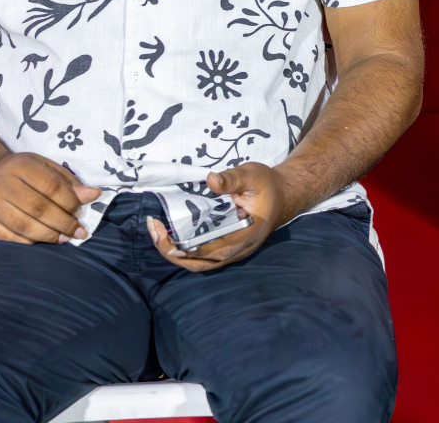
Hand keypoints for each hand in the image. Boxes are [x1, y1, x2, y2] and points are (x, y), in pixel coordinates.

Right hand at [0, 152, 100, 244]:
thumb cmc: (23, 172)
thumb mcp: (45, 167)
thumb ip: (68, 181)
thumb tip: (93, 195)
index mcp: (21, 165)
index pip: (51, 186)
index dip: (70, 202)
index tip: (81, 211)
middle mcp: (2, 183)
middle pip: (39, 208)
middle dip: (63, 222)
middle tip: (78, 231)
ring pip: (24, 225)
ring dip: (49, 235)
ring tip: (66, 238)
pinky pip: (9, 237)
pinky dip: (29, 242)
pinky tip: (43, 241)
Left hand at [145, 162, 287, 272]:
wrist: (284, 194)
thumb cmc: (268, 184)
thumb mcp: (252, 174)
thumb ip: (232, 178)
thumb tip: (211, 180)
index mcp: (248, 235)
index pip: (216, 250)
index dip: (191, 249)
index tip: (168, 238)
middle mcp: (240, 250)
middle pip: (202, 263)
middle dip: (173, 252)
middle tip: (154, 230)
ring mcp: (234, 253)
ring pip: (200, 264)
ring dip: (176, 254)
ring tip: (157, 234)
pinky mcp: (228, 250)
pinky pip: (202, 259)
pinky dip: (184, 251)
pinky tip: (171, 236)